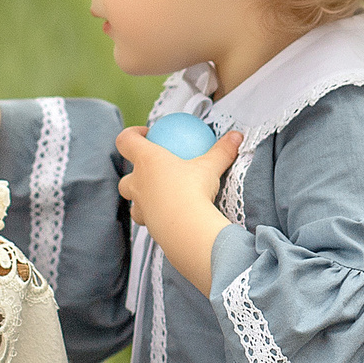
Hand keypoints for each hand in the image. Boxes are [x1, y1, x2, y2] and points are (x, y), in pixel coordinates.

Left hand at [116, 124, 240, 289]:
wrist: (187, 228)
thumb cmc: (194, 191)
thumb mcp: (211, 167)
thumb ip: (222, 150)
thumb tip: (237, 136)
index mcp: (147, 160)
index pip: (125, 140)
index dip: (131, 134)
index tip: (146, 134)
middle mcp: (137, 183)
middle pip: (125, 177)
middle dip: (134, 173)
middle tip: (152, 171)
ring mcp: (140, 206)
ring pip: (133, 202)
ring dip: (142, 198)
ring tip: (159, 197)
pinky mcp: (148, 225)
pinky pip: (147, 219)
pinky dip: (155, 216)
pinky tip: (170, 216)